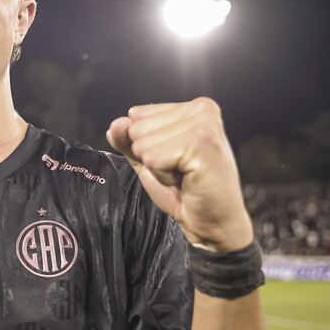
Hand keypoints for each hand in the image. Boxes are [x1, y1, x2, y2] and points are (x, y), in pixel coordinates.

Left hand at [106, 97, 252, 251]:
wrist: (212, 221)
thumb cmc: (185, 190)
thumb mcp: (148, 159)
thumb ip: (128, 139)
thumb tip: (116, 124)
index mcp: (192, 107)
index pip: (136, 114)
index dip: (146, 145)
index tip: (174, 159)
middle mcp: (201, 109)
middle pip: (137, 128)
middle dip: (151, 156)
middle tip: (179, 169)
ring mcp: (204, 125)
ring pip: (144, 144)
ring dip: (158, 167)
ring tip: (183, 174)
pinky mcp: (202, 144)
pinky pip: (154, 159)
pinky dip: (164, 176)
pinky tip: (186, 179)